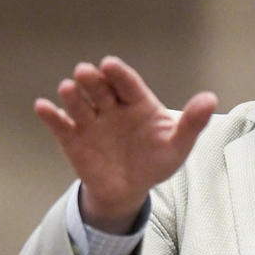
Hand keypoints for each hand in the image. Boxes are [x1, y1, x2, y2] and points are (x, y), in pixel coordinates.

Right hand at [34, 56, 217, 232]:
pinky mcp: (73, 139)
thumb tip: (210, 99)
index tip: (110, 65)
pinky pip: (61, 126)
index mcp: (138, 103)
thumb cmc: (156, 161)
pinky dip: (51, 116)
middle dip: (93, 80)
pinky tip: (43, 108)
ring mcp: (91, 122)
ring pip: (80, 105)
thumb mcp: (178, 145)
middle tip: (86, 72)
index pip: (128, 85)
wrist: (130, 190)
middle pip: (101, 90)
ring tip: (69, 88)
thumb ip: (192, 123)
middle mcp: (112, 107)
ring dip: (73, 96)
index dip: (119, 75)